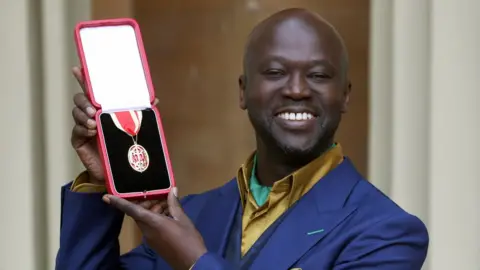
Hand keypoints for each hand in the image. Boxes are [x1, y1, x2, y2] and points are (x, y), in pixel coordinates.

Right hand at [70, 66, 158, 183]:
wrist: (121, 171)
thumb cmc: (127, 146)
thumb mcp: (136, 127)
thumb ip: (143, 112)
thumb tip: (155, 99)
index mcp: (104, 108)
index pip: (93, 90)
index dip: (84, 78)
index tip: (78, 69)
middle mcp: (92, 114)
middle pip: (80, 99)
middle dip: (85, 101)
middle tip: (94, 110)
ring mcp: (84, 126)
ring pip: (77, 113)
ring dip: (84, 116)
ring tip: (94, 124)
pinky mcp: (78, 139)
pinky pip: (77, 130)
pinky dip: (84, 129)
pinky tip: (92, 132)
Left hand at [103, 188, 206, 269]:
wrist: (192, 262)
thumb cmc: (188, 239)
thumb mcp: (183, 219)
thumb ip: (174, 204)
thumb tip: (172, 190)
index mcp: (153, 223)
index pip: (132, 210)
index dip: (118, 203)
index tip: (106, 197)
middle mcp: (147, 230)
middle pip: (139, 213)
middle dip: (146, 202)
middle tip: (160, 196)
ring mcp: (150, 237)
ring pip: (144, 219)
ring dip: (153, 209)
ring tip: (168, 204)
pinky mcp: (154, 242)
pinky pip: (150, 226)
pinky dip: (155, 217)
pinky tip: (169, 214)